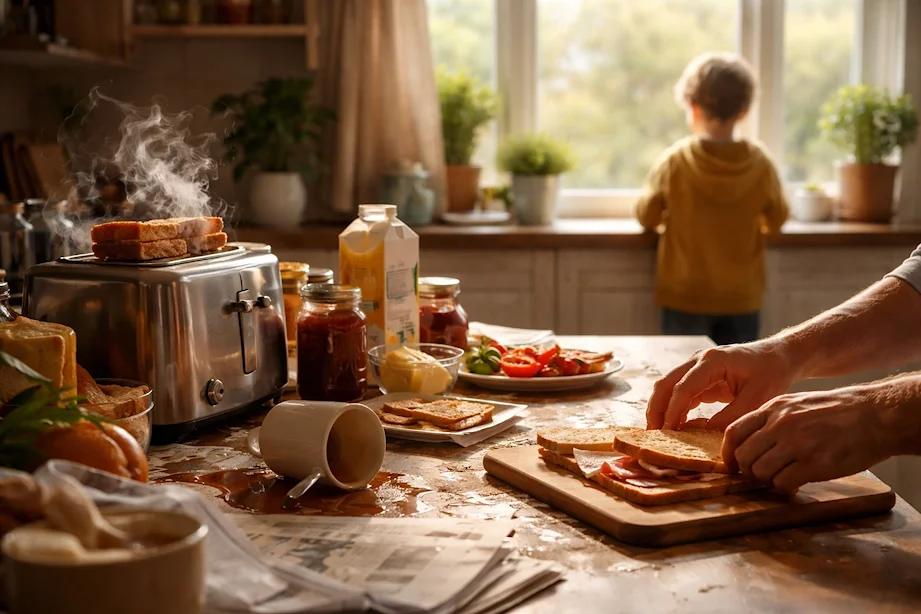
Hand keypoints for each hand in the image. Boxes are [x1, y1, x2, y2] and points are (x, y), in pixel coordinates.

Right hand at [646, 341, 795, 430]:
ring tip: (660, 434)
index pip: (683, 387)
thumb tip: (704, 435)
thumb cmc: (771, 374)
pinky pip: (678, 392)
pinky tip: (675, 426)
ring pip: (666, 387)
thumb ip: (731, 417)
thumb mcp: (756, 399)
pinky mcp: (698, 376)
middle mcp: (698, 360)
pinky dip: (673, 408)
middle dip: (656, 410)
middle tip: (654, 436)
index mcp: (712, 361)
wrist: (777, 356)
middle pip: (665, 384)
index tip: (669, 433)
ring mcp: (695, 366)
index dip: (673, 411)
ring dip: (660, 409)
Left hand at [721, 386, 890, 491]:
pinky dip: (786, 487)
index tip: (732, 465)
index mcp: (774, 408)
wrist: (875, 415)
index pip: (733, 432)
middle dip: (748, 470)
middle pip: (744, 455)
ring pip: (760, 472)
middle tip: (761, 474)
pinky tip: (797, 481)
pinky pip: (783, 483)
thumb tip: (751, 443)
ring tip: (782, 476)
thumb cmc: (836, 411)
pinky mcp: (814, 463)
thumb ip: (771, 420)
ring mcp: (796, 444)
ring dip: (768, 480)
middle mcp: (781, 424)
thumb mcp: (796, 404)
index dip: (728, 453)